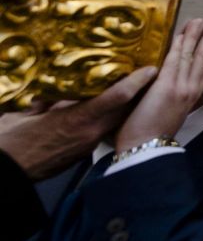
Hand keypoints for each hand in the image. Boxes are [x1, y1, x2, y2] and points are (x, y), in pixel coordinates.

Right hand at [0, 66, 157, 178]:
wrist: (9, 172)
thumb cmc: (14, 142)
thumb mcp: (29, 112)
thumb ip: (49, 98)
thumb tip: (60, 86)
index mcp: (78, 119)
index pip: (117, 97)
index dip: (136, 82)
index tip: (150, 68)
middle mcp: (90, 132)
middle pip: (123, 107)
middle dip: (137, 91)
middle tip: (145, 72)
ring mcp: (89, 144)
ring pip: (114, 119)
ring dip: (123, 105)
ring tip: (129, 85)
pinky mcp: (85, 152)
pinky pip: (102, 130)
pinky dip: (107, 118)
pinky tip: (103, 109)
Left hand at [113, 17, 202, 152]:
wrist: (146, 149)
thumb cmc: (153, 138)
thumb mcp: (175, 119)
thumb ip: (181, 105)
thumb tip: (185, 97)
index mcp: (193, 98)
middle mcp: (192, 90)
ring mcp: (181, 87)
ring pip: (194, 55)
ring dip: (198, 35)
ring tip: (202, 19)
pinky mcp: (166, 86)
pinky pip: (175, 60)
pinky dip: (180, 45)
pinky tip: (182, 33)